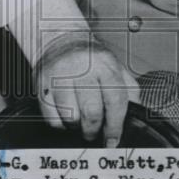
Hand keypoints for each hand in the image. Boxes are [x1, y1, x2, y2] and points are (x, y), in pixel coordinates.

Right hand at [34, 33, 139, 147]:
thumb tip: (137, 115)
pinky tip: (65, 114)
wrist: (61, 38)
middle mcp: (82, 68)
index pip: (115, 101)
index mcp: (104, 65)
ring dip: (77, 127)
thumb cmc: (90, 58)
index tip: (113, 140)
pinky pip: (52, 119)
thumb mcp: (115, 66)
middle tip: (94, 133)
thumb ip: (129, 90)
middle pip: (92, 113)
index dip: (116, 126)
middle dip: (95, 131)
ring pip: (71, 118)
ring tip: (80, 119)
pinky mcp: (41, 85)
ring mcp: (59, 76)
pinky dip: (61, 124)